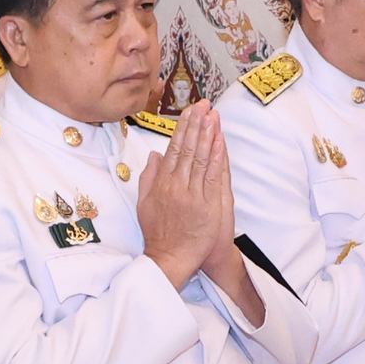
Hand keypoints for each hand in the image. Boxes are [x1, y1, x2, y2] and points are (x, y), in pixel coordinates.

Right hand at [135, 100, 234, 291]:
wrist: (170, 259)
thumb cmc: (158, 233)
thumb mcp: (144, 203)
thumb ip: (149, 177)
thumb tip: (155, 155)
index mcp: (161, 183)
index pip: (173, 148)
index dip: (183, 128)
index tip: (190, 111)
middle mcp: (176, 186)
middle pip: (187, 149)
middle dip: (196, 124)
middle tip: (204, 104)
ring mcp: (191, 195)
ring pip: (200, 159)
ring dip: (207, 135)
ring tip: (213, 115)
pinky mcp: (206, 206)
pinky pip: (212, 177)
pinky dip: (216, 157)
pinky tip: (220, 141)